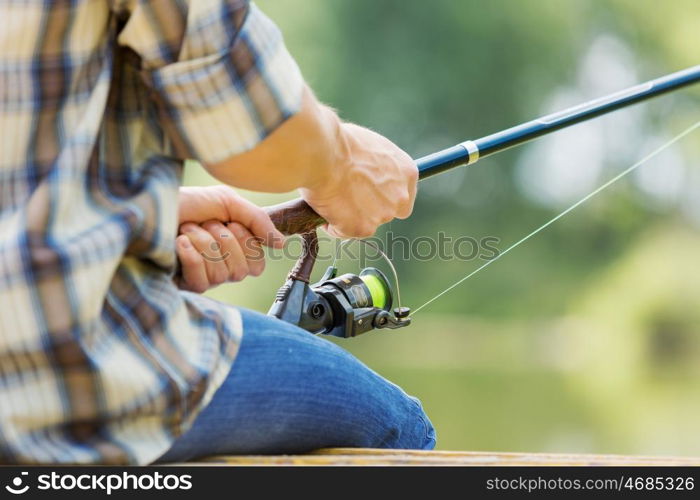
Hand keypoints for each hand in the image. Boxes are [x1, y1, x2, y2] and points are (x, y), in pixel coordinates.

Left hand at [175, 186, 284, 292]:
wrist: (150, 205)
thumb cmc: (186, 202)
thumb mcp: (227, 202)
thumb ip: (257, 221)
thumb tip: (282, 245)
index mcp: (233, 250)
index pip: (257, 264)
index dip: (247, 243)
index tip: (230, 222)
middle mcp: (219, 267)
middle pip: (242, 271)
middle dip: (224, 240)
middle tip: (206, 224)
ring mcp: (201, 278)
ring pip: (222, 275)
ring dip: (204, 244)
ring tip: (187, 229)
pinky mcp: (182, 286)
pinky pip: (202, 280)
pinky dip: (192, 257)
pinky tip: (179, 243)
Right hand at [300, 122, 417, 237]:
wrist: (324, 152)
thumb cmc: (341, 142)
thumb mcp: (371, 148)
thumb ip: (378, 167)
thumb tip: (368, 174)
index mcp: (407, 172)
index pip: (404, 195)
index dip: (386, 196)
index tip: (372, 195)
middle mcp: (401, 196)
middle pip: (387, 212)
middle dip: (369, 209)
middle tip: (347, 197)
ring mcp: (382, 214)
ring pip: (365, 222)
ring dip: (350, 216)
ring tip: (330, 196)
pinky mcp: (362, 228)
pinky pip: (345, 231)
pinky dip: (334, 224)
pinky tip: (324, 205)